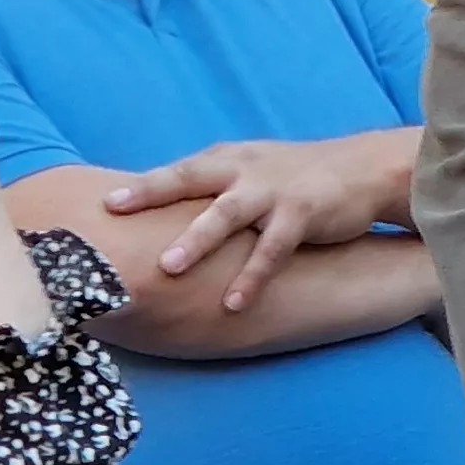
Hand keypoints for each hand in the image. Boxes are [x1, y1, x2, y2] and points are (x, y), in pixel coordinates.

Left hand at [101, 130, 419, 308]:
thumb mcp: (250, 171)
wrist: (365, 168)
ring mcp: (272, 190)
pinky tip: (234, 304)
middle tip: (114, 212)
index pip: (174, 172)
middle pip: (189, 179)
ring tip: (167, 267)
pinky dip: (253, 276)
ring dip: (197, 240)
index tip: (100, 203)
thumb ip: (211, 190)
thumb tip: (161, 220)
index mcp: (226, 160)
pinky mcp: (302, 213)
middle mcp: (243, 170)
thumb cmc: (297, 176)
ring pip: (227, 214)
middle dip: (151, 193)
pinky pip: (272, 249)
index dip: (138, 186)